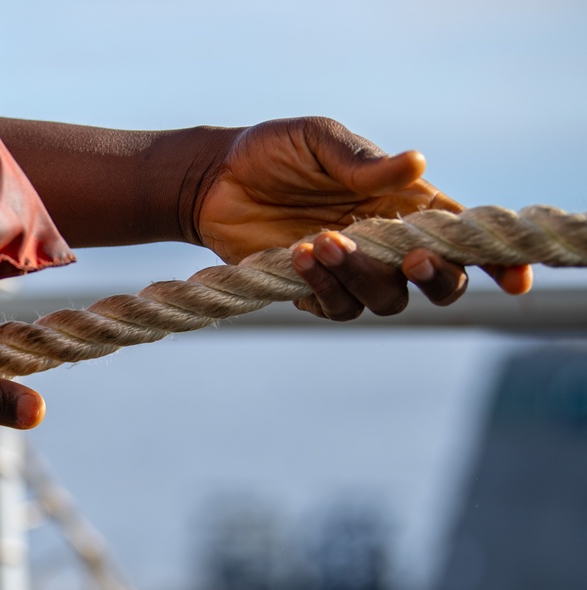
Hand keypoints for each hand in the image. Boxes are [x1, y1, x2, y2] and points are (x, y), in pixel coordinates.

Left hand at [195, 117, 531, 319]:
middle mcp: (385, 243)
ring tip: (319, 240)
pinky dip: (322, 287)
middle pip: (439, 282)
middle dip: (436, 277)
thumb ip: (362, 162)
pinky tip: (294, 255)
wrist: (214, 181)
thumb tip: (417, 164)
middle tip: (410, 257)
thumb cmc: (273, 152)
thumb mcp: (317, 141)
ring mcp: (351, 272)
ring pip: (385, 300)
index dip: (495, 260)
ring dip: (360, 275)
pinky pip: (335, 307)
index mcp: (403, 204)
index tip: (516, 278)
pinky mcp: (313, 292)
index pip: (460, 236)